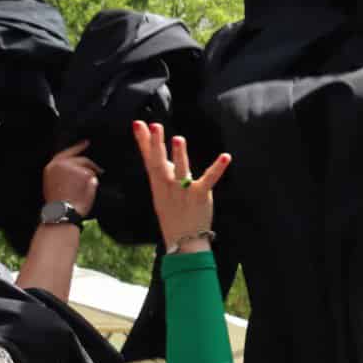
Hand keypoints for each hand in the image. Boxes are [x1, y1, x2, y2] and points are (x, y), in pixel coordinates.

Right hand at [41, 140, 102, 216]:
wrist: (62, 212)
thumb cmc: (58, 203)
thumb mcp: (53, 184)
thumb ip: (63, 173)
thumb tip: (78, 171)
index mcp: (51, 166)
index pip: (66, 153)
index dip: (77, 147)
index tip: (86, 142)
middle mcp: (61, 164)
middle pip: (81, 159)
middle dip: (91, 165)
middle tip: (99, 170)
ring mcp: (73, 167)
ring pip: (88, 169)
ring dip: (91, 177)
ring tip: (86, 190)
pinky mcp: (85, 173)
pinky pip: (93, 177)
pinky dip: (93, 184)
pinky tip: (86, 192)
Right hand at [132, 121, 228, 252]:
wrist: (183, 239)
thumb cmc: (172, 213)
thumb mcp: (160, 190)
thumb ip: (160, 170)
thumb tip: (156, 150)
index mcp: (158, 183)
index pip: (149, 158)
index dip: (143, 141)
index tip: (138, 123)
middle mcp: (168, 185)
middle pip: (160, 162)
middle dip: (156, 144)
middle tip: (154, 126)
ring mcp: (183, 190)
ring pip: (181, 170)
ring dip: (179, 156)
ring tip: (178, 139)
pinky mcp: (200, 195)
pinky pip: (209, 180)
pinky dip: (217, 168)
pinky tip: (225, 157)